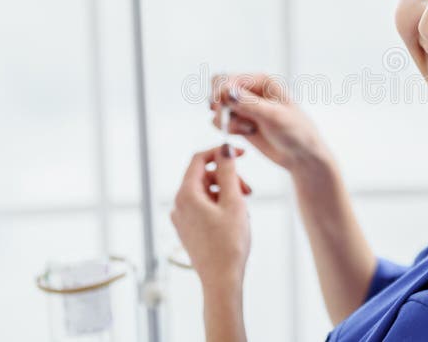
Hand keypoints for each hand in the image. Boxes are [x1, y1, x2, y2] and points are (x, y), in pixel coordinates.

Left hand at [171, 144, 251, 288]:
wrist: (222, 280)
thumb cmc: (229, 243)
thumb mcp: (234, 201)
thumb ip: (228, 171)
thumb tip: (225, 148)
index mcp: (186, 194)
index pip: (199, 159)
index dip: (221, 152)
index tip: (241, 154)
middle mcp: (178, 204)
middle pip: (203, 176)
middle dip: (227, 177)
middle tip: (248, 190)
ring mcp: (181, 218)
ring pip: (205, 192)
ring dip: (226, 192)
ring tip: (244, 208)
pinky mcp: (188, 230)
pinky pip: (203, 207)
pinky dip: (220, 206)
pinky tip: (235, 219)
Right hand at [210, 72, 335, 174]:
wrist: (302, 156)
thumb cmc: (296, 132)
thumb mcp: (274, 116)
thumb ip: (250, 104)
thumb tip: (228, 91)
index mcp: (261, 81)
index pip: (228, 78)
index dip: (219, 91)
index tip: (217, 106)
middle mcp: (251, 91)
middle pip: (218, 91)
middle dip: (219, 106)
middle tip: (225, 118)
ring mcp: (244, 108)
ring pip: (218, 109)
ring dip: (227, 121)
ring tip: (247, 130)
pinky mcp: (241, 123)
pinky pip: (221, 122)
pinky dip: (229, 129)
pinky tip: (248, 134)